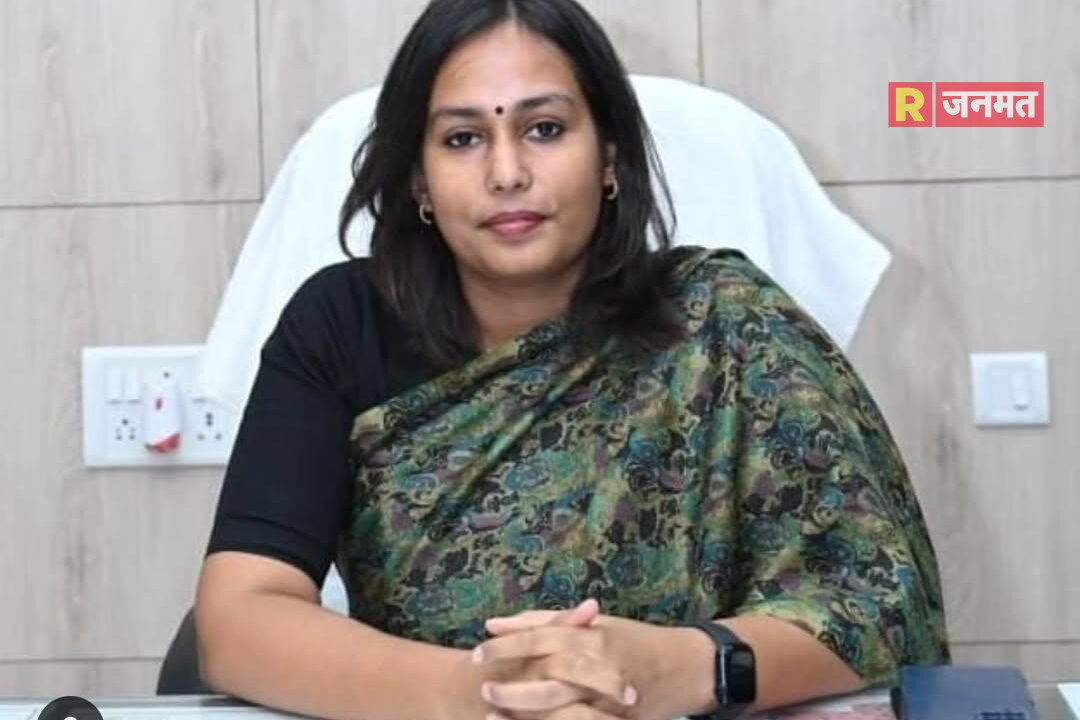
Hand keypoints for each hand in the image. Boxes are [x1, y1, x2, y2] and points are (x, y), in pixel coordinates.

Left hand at [474, 600, 693, 719]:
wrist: (688, 667)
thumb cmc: (634, 640)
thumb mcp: (594, 624)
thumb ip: (544, 621)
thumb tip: (493, 624)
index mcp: (592, 636)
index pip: (541, 638)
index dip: (507, 646)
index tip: (477, 653)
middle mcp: (601, 664)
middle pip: (548, 675)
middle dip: (513, 686)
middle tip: (484, 690)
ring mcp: (611, 698)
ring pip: (562, 709)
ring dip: (527, 715)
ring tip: (495, 718)